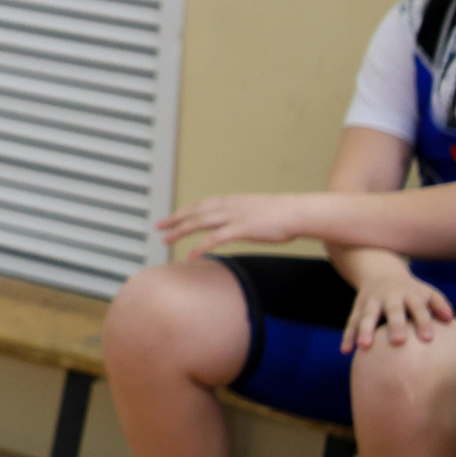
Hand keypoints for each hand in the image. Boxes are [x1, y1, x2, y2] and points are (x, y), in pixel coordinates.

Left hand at [158, 193, 315, 251]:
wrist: (298, 213)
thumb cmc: (281, 215)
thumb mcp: (255, 211)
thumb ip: (241, 216)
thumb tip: (235, 225)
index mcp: (230, 201)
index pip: (200, 204)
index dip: (183, 211)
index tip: (170, 217)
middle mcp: (227, 205)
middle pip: (194, 212)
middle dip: (174, 219)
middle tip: (157, 226)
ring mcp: (233, 216)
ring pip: (199, 222)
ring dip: (180, 231)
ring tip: (166, 240)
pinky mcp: (242, 228)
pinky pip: (214, 238)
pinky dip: (199, 247)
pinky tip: (190, 255)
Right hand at [339, 260, 453, 350]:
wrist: (379, 269)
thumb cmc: (410, 289)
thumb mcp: (426, 291)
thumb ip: (439, 304)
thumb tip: (449, 320)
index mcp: (409, 293)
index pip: (419, 308)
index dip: (423, 322)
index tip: (428, 339)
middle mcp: (389, 296)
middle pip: (392, 310)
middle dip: (394, 325)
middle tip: (398, 342)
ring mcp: (371, 300)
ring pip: (367, 315)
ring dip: (365, 330)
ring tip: (365, 346)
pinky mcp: (357, 306)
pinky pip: (351, 321)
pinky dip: (347, 335)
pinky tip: (345, 350)